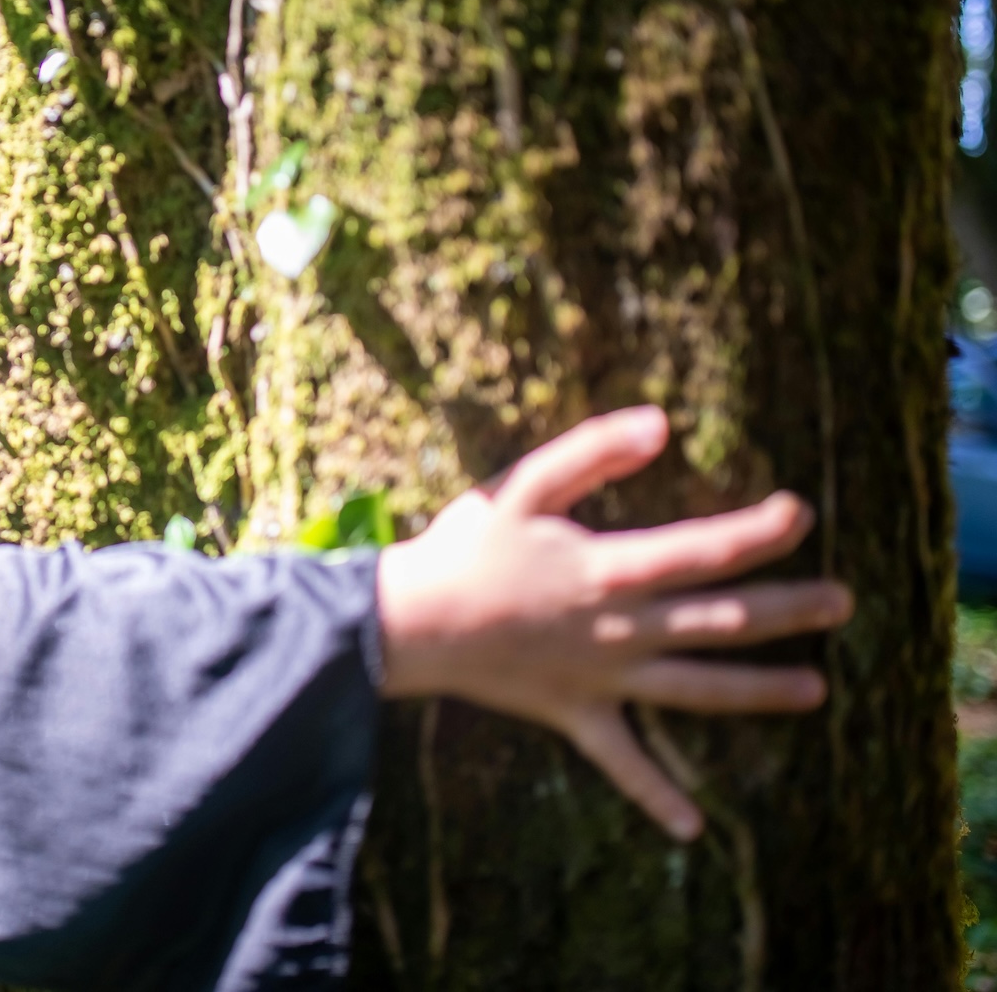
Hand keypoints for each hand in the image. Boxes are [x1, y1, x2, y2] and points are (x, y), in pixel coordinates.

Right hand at [374, 405, 848, 841]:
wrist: (410, 623)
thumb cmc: (463, 549)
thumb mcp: (521, 485)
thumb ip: (590, 452)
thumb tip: (659, 424)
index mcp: (610, 570)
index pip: (703, 550)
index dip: (757, 532)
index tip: (800, 513)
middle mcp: (620, 629)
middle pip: (720, 621)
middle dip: (787, 611)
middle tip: (843, 603)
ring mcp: (603, 677)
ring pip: (695, 689)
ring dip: (758, 691)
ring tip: (816, 691)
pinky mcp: (576, 713)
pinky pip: (622, 761)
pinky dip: (656, 795)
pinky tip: (694, 829)